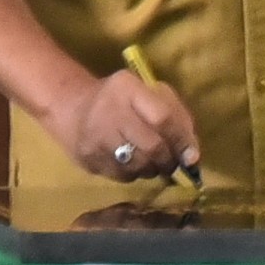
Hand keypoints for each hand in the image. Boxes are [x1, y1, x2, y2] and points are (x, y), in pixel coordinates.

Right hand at [52, 69, 201, 182]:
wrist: (71, 108)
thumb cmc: (120, 100)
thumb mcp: (147, 93)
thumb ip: (175, 115)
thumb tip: (192, 156)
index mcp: (127, 88)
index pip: (162, 118)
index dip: (181, 140)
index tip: (192, 156)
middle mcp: (110, 111)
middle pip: (152, 147)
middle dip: (169, 161)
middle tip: (172, 163)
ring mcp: (96, 137)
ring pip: (139, 166)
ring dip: (153, 169)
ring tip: (154, 163)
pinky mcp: (89, 159)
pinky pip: (123, 177)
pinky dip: (135, 174)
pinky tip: (133, 164)